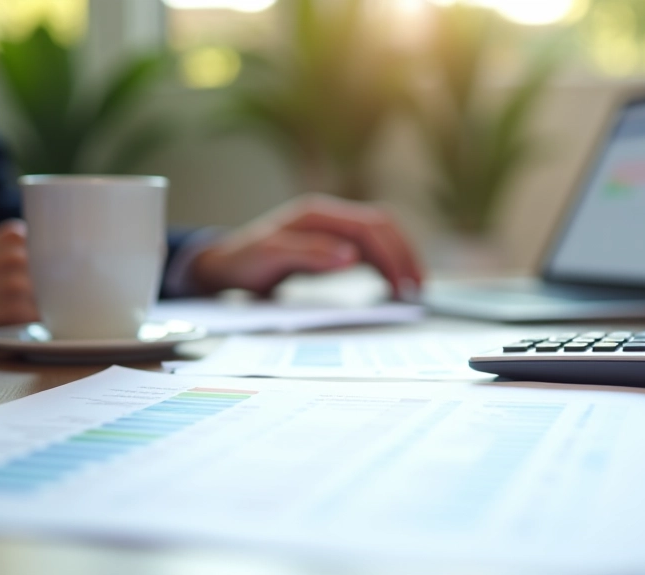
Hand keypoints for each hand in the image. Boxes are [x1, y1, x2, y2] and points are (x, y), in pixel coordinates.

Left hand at [190, 195, 422, 297]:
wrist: (226, 264)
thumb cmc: (245, 261)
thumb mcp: (271, 258)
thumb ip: (310, 254)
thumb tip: (351, 256)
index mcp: (318, 214)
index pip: (369, 228)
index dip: (392, 255)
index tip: (403, 284)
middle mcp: (329, 216)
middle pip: (382, 227)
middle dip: (404, 256)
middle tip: (417, 289)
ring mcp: (333, 228)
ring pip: (381, 236)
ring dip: (400, 258)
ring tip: (413, 288)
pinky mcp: (334, 243)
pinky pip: (370, 248)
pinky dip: (387, 264)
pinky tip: (394, 283)